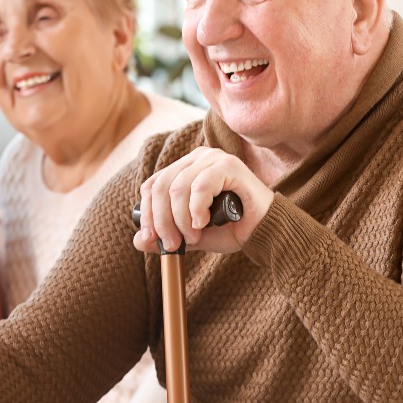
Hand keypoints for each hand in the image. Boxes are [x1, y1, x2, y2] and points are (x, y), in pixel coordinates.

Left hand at [133, 147, 273, 254]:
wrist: (264, 232)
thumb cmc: (231, 228)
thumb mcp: (191, 235)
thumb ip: (166, 235)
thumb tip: (137, 241)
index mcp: (185, 169)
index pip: (152, 185)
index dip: (148, 213)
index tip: (152, 240)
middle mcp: (196, 158)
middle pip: (161, 186)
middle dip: (161, 220)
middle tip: (172, 245)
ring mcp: (213, 158)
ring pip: (178, 187)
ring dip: (181, 219)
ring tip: (193, 236)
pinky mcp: (229, 165)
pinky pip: (200, 186)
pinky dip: (197, 209)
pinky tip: (204, 223)